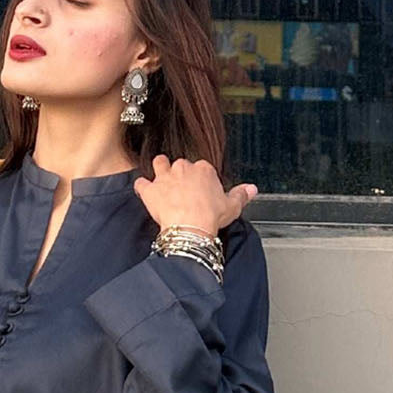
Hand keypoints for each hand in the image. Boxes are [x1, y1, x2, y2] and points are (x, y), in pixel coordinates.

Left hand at [132, 155, 257, 238]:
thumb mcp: (232, 206)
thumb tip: (252, 189)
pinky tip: (144, 192)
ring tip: (161, 180)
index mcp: (204, 170)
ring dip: (159, 169)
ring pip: (159, 163)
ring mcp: (165, 178)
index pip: (201, 168)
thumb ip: (241, 195)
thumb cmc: (210, 217)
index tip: (200, 191)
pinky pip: (141, 183)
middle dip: (180, 175)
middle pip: (180, 165)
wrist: (191, 228)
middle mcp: (183, 168)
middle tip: (182, 191)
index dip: (200, 180)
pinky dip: (141, 187)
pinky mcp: (151, 191)